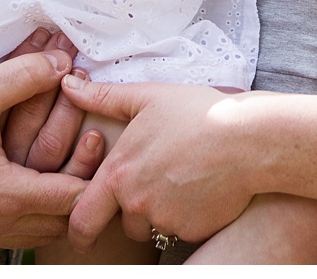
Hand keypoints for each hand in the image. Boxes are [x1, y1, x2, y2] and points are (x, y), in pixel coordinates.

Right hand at [0, 49, 106, 248]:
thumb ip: (24, 75)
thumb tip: (62, 62)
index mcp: (4, 195)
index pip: (73, 197)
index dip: (94, 167)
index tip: (98, 134)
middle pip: (64, 220)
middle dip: (84, 184)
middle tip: (93, 151)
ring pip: (44, 230)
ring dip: (63, 200)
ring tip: (74, 166)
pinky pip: (22, 230)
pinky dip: (39, 210)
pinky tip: (42, 182)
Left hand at [59, 76, 256, 249]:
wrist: (248, 139)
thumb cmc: (197, 113)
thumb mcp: (147, 97)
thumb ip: (103, 97)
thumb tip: (68, 85)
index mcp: (119, 173)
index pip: (82, 218)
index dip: (78, 228)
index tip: (82, 231)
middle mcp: (137, 203)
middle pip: (121, 224)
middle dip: (128, 215)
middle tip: (148, 193)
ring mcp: (166, 220)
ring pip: (153, 226)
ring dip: (159, 213)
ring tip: (181, 180)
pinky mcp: (193, 231)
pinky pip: (181, 230)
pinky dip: (187, 216)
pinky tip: (201, 188)